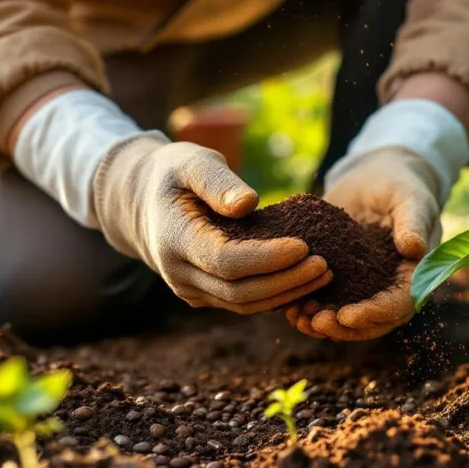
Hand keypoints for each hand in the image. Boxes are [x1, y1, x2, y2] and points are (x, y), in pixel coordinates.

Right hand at [92, 136, 331, 313]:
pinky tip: (305, 281)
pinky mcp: (204, 296)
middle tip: (325, 265)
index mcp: (174, 238)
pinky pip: (243, 303)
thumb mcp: (193, 163)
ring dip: (286, 294)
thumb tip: (248, 203)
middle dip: (286, 281)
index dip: (267, 259)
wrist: (143, 202)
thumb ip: (218, 182)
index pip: (226, 260)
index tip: (305, 246)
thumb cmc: (175, 174)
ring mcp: (190, 290)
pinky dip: (275, 295)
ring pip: (243, 304)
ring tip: (324, 275)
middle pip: (239, 291)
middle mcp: (179, 273)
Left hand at [284, 147, 442, 339]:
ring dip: (323, 324)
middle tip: (317, 322)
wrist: (372, 177)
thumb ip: (413, 222)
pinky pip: (324, 301)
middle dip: (344, 327)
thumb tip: (415, 249)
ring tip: (298, 319)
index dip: (375, 313)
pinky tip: (287, 309)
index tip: (348, 315)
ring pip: (346, 318)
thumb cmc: (399, 185)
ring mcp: (361, 287)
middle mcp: (387, 288)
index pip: (400, 304)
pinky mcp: (337, 279)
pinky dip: (307, 309)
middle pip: (371, 322)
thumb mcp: (410, 198)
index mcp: (412, 274)